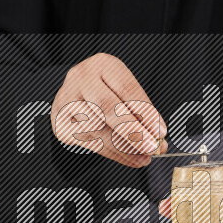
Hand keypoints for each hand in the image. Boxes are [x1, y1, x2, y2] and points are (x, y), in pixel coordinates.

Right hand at [51, 53, 167, 166]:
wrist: (73, 97)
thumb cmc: (106, 92)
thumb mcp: (124, 92)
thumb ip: (141, 112)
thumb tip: (159, 138)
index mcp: (102, 65)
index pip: (127, 89)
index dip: (146, 112)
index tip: (160, 132)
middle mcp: (81, 78)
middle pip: (108, 107)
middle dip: (133, 131)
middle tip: (152, 147)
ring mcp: (67, 100)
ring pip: (99, 129)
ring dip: (126, 148)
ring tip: (144, 157)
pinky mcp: (61, 123)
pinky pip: (91, 143)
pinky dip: (114, 154)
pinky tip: (130, 158)